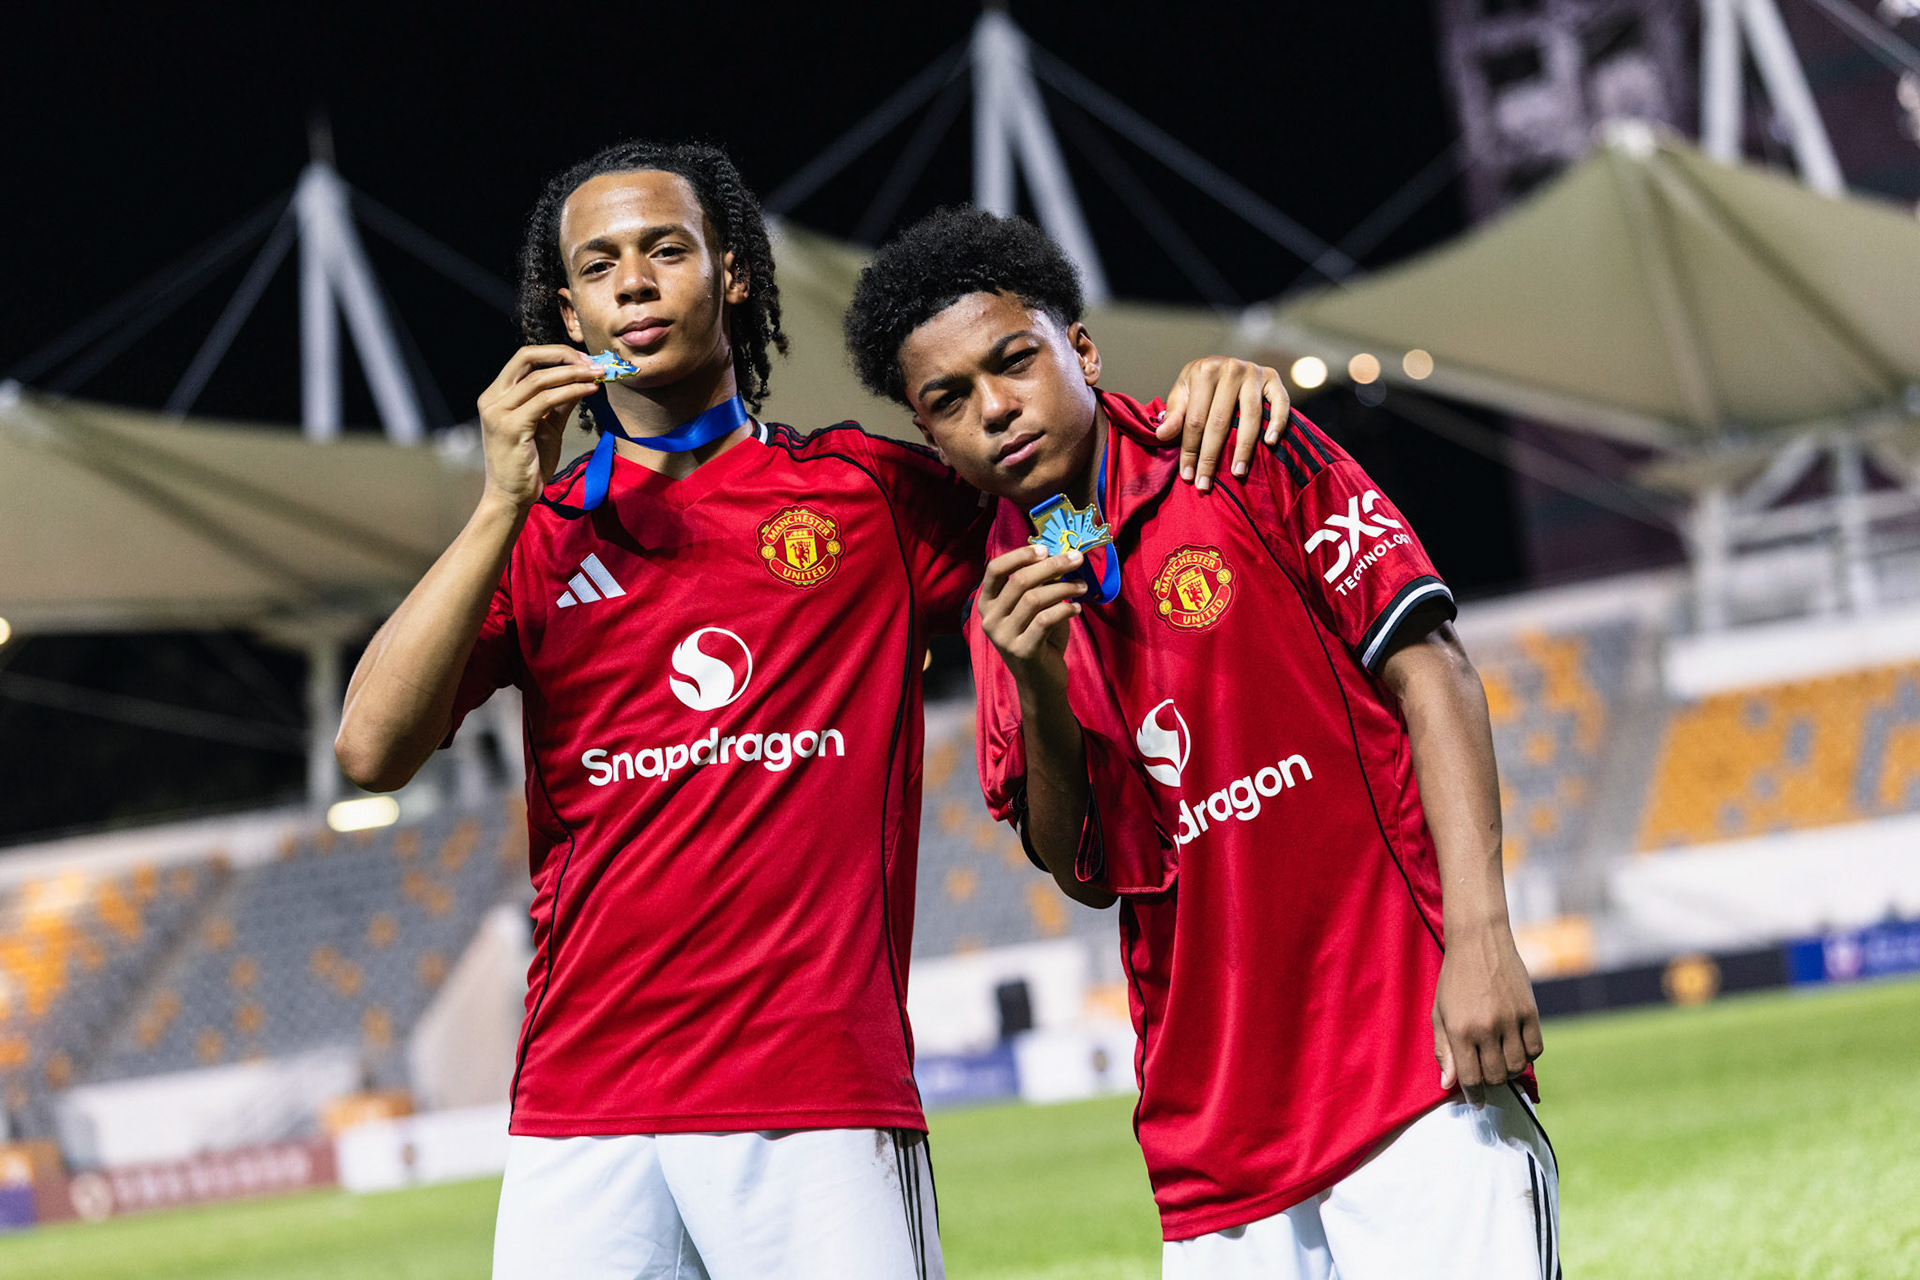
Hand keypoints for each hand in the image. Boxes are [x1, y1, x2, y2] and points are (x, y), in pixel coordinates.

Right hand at [477, 345, 599, 510]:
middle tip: (592, 362)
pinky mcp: (511, 426)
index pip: (524, 358)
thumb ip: (559, 403)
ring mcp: (499, 412)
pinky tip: (590, 391)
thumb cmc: (529, 464)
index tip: (583, 360)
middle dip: (563, 355)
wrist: (512, 497)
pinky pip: (546, 400)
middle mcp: (492, 399)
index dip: (555, 354)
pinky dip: (572, 391)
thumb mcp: (546, 426)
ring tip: (598, 375)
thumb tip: (583, 380)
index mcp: (497, 395)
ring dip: (574, 373)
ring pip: (540, 378)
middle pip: (527, 357)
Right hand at [977, 545, 1087, 690]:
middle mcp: (990, 619)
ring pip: (1034, 599)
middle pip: (1020, 581)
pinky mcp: (1022, 651)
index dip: (1019, 555)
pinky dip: (1065, 610)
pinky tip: (1077, 609)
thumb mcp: (1034, 609)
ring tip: (1082, 586)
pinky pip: (1045, 620)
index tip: (1045, 548)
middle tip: (1076, 559)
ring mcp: (1003, 637)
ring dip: (1063, 588)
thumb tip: (1060, 555)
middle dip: (1052, 566)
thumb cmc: (1039, 639)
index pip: (995, 570)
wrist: (1040, 682)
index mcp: (987, 604)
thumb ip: (1039, 585)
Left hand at [1157, 357, 1289, 491]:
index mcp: (1204, 371)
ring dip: (1243, 448)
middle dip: (1211, 457)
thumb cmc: (1200, 385)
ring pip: (1249, 416)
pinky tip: (1270, 443)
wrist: (1225, 364)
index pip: (1195, 419)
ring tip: (1237, 472)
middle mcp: (1230, 369)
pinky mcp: (1273, 377)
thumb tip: (1162, 435)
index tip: (1188, 476)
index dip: (1190, 450)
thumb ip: (1174, 415)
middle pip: (1220, 421)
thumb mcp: (1182, 394)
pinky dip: (1277, 422)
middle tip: (1206, 484)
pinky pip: (1280, 402)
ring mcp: (1253, 372)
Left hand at [1432, 921, 1543, 1104]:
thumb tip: (1448, 1085)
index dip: (1473, 1095)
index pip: (1471, 1078)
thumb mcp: (1440, 1013)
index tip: (1475, 1100)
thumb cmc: (1454, 979)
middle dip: (1490, 1082)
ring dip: (1510, 1071)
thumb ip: (1443, 1050)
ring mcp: (1511, 1020)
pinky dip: (1527, 1055)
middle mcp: (1487, 1028)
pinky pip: (1536, 1050)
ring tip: (1500, 1060)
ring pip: (1517, 1067)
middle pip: (1496, 1077)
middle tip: (1487, 1073)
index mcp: (1461, 1030)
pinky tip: (1516, 1048)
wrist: (1479, 943)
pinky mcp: (1530, 1012)